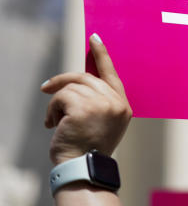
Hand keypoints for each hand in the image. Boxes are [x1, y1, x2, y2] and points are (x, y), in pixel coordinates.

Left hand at [42, 34, 131, 164]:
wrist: (82, 167)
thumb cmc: (87, 148)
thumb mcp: (102, 123)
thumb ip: (99, 101)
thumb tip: (80, 81)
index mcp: (123, 106)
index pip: (111, 73)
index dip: (102, 54)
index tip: (94, 38)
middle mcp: (115, 102)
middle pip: (86, 77)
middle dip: (63, 81)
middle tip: (46, 88)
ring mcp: (101, 104)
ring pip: (71, 87)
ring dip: (57, 103)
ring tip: (54, 121)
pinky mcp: (83, 108)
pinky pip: (61, 97)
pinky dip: (52, 110)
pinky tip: (52, 124)